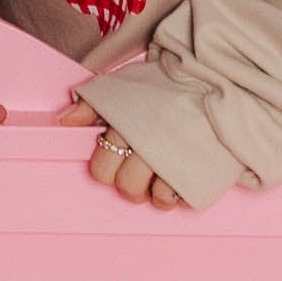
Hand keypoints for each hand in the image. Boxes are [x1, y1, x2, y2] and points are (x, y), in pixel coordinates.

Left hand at [62, 93, 190, 210]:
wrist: (217, 80)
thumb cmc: (168, 85)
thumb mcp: (124, 86)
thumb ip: (92, 103)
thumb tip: (64, 120)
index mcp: (128, 125)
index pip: (101, 171)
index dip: (108, 166)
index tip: (120, 154)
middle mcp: (150, 145)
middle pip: (127, 188)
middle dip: (131, 182)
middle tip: (142, 166)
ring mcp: (176, 161)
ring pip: (154, 198)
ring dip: (156, 190)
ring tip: (163, 172)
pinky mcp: (201, 173)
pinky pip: (181, 199)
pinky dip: (179, 193)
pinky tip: (179, 176)